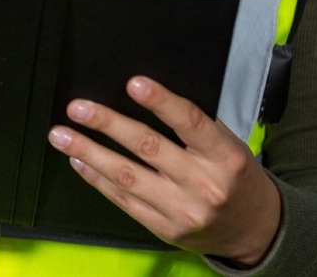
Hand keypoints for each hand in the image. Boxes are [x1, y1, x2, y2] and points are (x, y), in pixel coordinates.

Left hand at [46, 76, 280, 266]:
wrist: (255, 231)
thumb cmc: (235, 178)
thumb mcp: (229, 148)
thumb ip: (194, 127)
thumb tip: (143, 96)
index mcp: (226, 157)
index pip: (192, 123)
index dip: (162, 102)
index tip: (134, 84)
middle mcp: (204, 184)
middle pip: (148, 148)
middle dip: (108, 125)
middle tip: (78, 108)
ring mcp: (182, 209)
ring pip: (127, 176)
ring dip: (88, 152)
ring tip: (62, 135)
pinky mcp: (164, 227)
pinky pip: (123, 200)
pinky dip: (97, 178)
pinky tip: (79, 161)